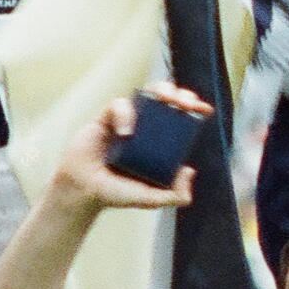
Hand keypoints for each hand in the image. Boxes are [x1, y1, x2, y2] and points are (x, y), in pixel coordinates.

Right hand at [49, 90, 206, 212]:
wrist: (83, 191)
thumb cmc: (116, 193)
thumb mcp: (150, 199)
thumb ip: (174, 195)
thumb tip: (190, 171)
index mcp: (160, 142)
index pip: (182, 119)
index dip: (194, 109)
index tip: (205, 110)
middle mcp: (145, 128)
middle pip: (168, 100)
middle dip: (180, 94)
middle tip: (185, 103)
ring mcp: (126, 120)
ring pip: (146, 94)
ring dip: (159, 90)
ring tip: (166, 99)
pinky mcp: (105, 117)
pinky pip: (119, 105)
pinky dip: (125, 115)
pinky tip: (126, 134)